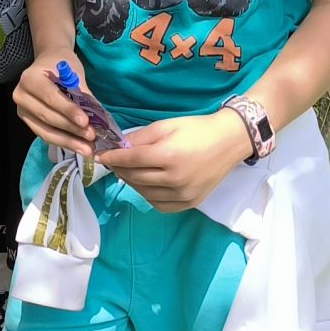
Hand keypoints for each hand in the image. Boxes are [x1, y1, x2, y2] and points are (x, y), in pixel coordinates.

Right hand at [13, 52, 97, 160]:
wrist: (48, 61)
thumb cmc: (61, 64)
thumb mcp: (73, 72)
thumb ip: (82, 95)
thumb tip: (97, 119)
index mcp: (30, 78)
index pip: (50, 97)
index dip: (68, 110)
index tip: (85, 121)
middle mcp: (20, 95)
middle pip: (47, 117)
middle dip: (71, 129)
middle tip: (91, 137)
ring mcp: (22, 110)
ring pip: (45, 131)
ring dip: (68, 141)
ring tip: (87, 148)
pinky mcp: (28, 121)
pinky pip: (45, 134)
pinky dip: (63, 141)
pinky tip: (78, 146)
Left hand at [101, 111, 249, 211]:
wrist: (229, 141)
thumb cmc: (197, 129)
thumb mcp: (166, 126)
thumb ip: (140, 137)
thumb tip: (118, 147)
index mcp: (169, 155)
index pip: (131, 160)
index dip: (112, 158)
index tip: (100, 156)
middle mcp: (175, 178)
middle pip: (135, 177)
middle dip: (120, 169)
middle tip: (113, 162)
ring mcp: (184, 194)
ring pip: (145, 193)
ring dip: (132, 182)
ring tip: (128, 171)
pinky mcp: (190, 202)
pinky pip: (160, 204)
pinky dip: (148, 196)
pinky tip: (146, 184)